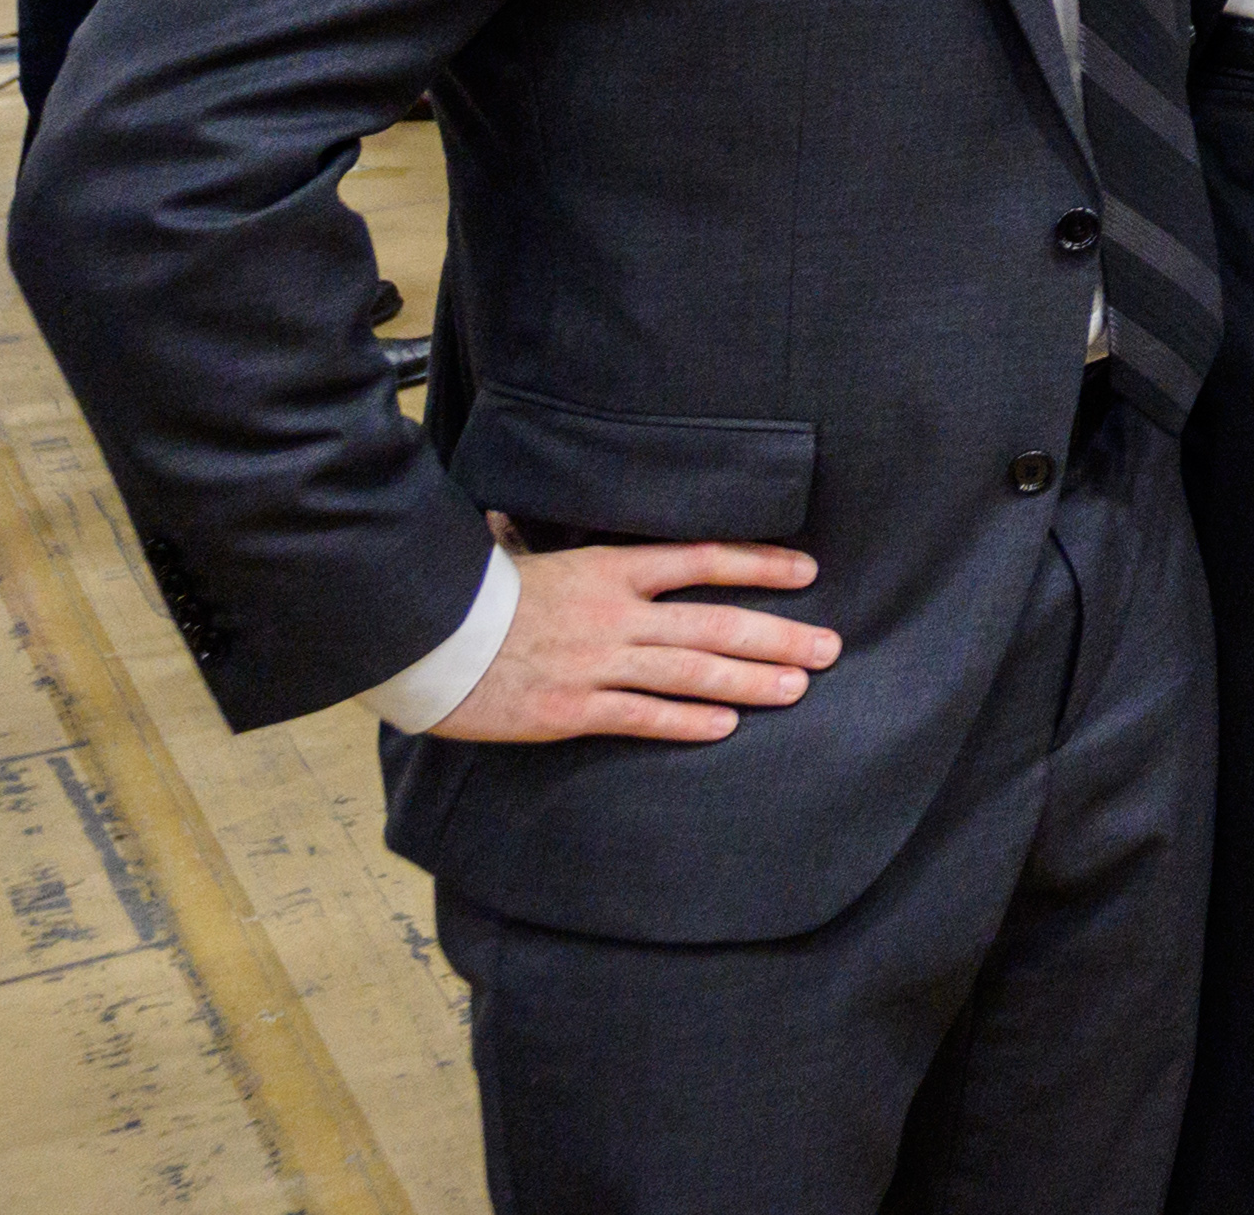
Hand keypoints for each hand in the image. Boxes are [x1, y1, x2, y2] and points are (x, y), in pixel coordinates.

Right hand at [419, 534, 837, 746]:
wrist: (422, 640)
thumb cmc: (473, 595)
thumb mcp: (529, 557)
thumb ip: (565, 550)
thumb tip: (555, 529)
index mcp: (608, 569)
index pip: (702, 559)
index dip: (760, 564)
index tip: (808, 572)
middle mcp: (613, 614)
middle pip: (714, 623)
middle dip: (779, 636)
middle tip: (831, 648)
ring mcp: (595, 663)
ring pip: (691, 672)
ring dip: (751, 680)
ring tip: (798, 687)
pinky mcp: (570, 710)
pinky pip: (642, 716)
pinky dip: (688, 721)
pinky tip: (727, 725)